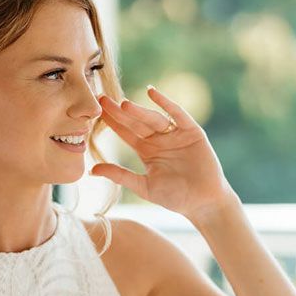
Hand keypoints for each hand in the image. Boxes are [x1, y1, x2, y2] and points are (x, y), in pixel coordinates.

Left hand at [92, 85, 232, 220]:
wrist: (203, 201)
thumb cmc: (175, 197)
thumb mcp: (143, 186)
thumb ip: (120, 175)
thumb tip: (92, 170)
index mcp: (146, 151)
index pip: (126, 132)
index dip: (112, 122)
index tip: (96, 111)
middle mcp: (159, 139)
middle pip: (136, 122)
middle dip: (120, 112)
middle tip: (102, 99)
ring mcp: (175, 134)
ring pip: (152, 118)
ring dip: (138, 110)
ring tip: (123, 104)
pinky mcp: (191, 131)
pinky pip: (177, 114)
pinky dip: (166, 103)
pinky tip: (152, 93)